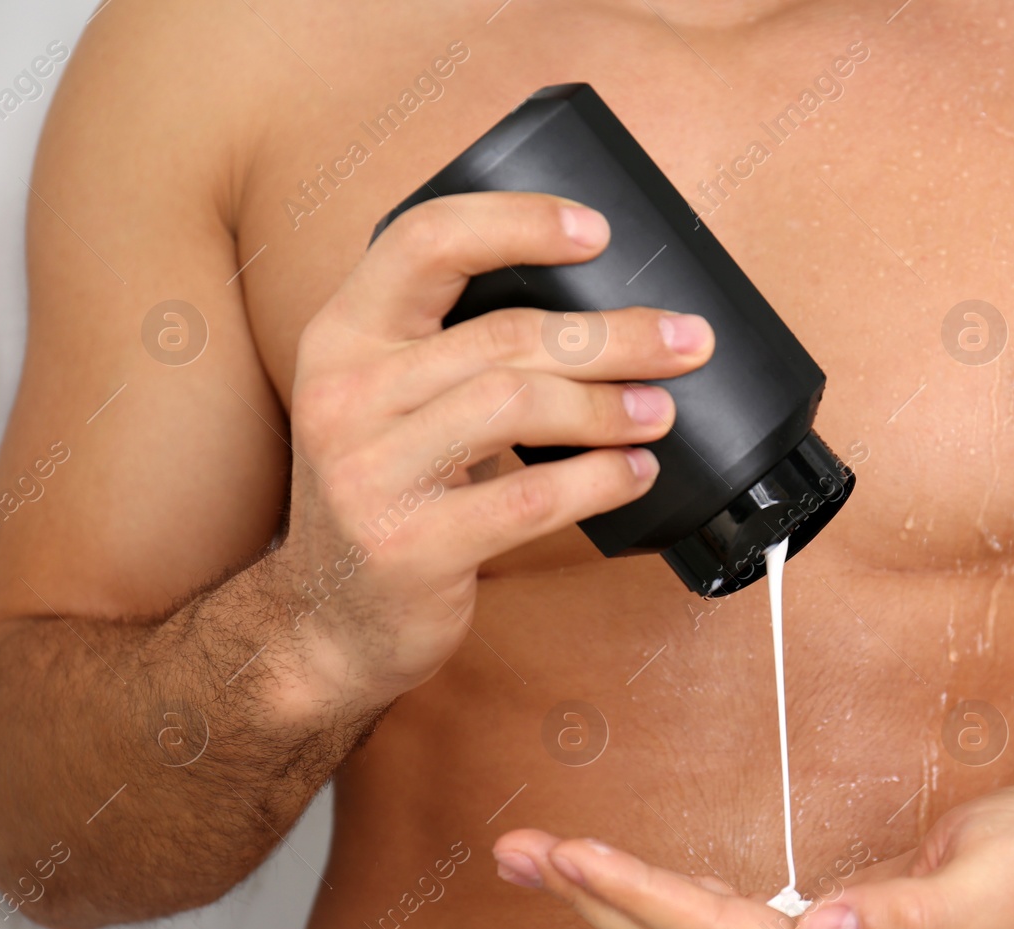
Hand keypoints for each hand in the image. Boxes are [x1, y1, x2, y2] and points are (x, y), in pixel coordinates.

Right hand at [274, 192, 712, 709]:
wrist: (327, 620)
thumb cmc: (387, 495)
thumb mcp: (387, 403)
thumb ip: (454, 350)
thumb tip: (598, 313)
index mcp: (342, 337)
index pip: (425, 243)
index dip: (515, 222)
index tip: (595, 231)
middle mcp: (345, 394)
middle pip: (504, 334)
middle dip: (613, 334)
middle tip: (686, 340)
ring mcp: (371, 473)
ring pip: (517, 404)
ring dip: (609, 405)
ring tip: (660, 410)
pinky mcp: (411, 546)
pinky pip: (529, 498)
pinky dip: (599, 479)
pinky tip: (635, 472)